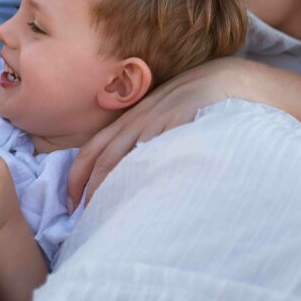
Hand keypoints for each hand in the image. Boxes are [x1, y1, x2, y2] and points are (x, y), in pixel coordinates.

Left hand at [68, 57, 254, 206]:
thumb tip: (126, 178)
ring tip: (104, 217)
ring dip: (110, 187)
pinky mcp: (181, 122)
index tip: (70, 205)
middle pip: (104, 156)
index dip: (77, 177)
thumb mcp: (162, 116)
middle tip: (81, 220)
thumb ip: (144, 138)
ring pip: (125, 156)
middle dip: (89, 189)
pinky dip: (143, 171)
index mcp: (132, 119)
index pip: (94, 148)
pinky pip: (157, 149)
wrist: (230, 80)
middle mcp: (140, 119)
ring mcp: (160, 120)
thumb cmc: (195, 103)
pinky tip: (141, 195)